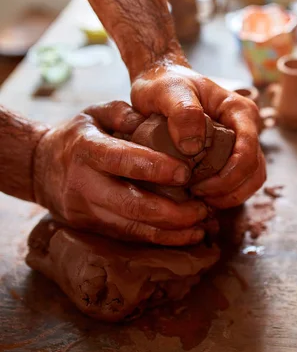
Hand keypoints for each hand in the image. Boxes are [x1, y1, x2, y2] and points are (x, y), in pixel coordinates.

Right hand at [33, 101, 208, 245]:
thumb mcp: (96, 113)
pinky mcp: (92, 228)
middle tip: (204, 209)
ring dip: (172, 233)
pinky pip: (130, 237)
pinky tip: (185, 235)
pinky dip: (160, 239)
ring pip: (134, 229)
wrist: (37, 167)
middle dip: (174, 213)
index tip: (187, 173)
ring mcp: (86, 211)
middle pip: (133, 206)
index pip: (122, 160)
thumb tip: (162, 120)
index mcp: (86, 149)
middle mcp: (84, 184)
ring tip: (202, 227)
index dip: (156, 168)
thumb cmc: (78, 135)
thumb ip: (126, 112)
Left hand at [131, 60, 265, 207]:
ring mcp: (242, 143)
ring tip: (200, 198)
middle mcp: (248, 129)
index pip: (248, 152)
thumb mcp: (167, 91)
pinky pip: (240, 183)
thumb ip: (183, 112)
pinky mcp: (232, 155)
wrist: (161, 81)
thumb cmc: (165, 82)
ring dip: (229, 196)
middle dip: (230, 191)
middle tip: (198, 196)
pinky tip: (200, 195)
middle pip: (255, 172)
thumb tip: (193, 146)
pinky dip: (224, 195)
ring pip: (251, 181)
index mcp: (240, 112)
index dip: (228, 177)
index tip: (198, 186)